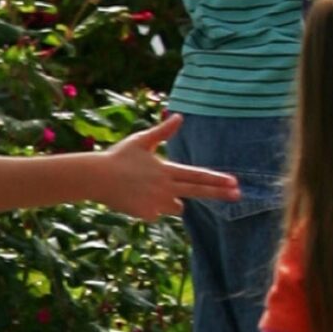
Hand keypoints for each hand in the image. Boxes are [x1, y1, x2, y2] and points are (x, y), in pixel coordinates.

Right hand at [94, 115, 240, 218]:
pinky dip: (151, 208)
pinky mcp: (146, 215)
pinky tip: (135, 198)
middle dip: (219, 194)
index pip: (197, 175)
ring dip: (173, 200)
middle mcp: (165, 188)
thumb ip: (163, 131)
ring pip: (176, 206)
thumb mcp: (141, 141)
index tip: (234, 182)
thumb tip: (180, 117)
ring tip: (149, 189)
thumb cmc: (118, 157)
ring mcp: (156, 203)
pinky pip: (156, 213)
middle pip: (197, 191)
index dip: (217, 179)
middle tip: (238, 195)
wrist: (94, 178)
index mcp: (166, 170)